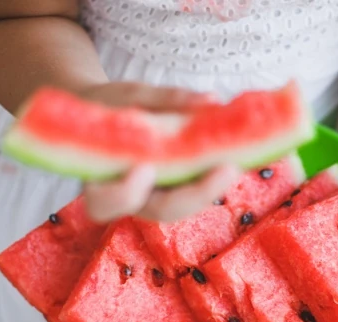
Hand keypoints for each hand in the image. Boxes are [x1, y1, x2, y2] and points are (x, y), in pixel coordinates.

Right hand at [78, 82, 240, 222]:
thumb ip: (167, 99)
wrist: (103, 112)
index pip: (106, 203)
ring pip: (184, 205)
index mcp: (100, 179)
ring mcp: (154, 196)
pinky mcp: (174, 188)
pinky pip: (195, 189)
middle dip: (196, 194)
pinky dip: (215, 176)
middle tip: (228, 167)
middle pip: (161, 211)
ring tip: (237, 161)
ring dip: (212, 188)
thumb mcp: (129, 94)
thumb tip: (211, 100)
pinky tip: (238, 155)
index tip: (145, 168)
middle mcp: (130, 197)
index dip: (126, 192)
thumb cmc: (109, 104)